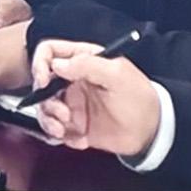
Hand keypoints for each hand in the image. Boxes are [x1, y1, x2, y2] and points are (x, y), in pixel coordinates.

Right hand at [32, 42, 163, 155]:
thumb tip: (58, 64)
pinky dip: (61, 136)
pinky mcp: (73, 124)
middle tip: (62, 113)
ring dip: (50, 120)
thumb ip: (87, 64)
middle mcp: (73, 80)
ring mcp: (72, 103)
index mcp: (83, 61)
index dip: (41, 64)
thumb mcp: (117, 75)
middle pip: (41, 83)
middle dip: (46, 100)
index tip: (44, 81)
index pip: (50, 52)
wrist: (150, 132)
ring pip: (44, 108)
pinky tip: (80, 138)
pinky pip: (54, 129)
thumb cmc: (140, 99)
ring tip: (66, 129)